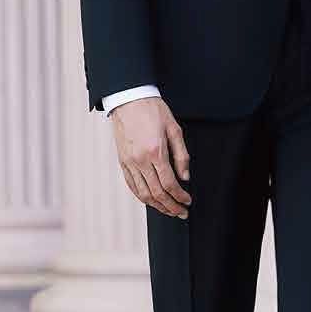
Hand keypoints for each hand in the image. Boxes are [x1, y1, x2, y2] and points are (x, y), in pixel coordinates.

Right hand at [111, 96, 191, 218]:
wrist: (129, 99)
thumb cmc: (153, 111)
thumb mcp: (174, 129)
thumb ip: (181, 155)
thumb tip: (185, 177)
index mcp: (155, 152)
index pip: (169, 184)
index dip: (180, 196)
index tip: (188, 201)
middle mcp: (140, 160)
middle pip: (156, 193)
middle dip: (171, 206)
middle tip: (181, 212)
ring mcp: (129, 162)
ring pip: (142, 193)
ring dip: (157, 206)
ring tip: (168, 210)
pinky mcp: (122, 161)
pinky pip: (131, 185)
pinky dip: (142, 197)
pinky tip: (151, 201)